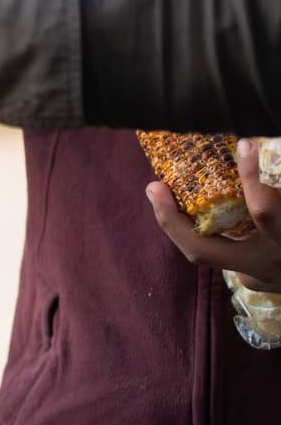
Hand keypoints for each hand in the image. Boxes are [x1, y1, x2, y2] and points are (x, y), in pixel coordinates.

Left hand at [147, 139, 280, 290]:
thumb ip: (278, 192)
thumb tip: (252, 149)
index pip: (264, 211)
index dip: (253, 178)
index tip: (246, 145)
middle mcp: (266, 263)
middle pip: (203, 251)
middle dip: (173, 220)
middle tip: (154, 186)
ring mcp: (256, 276)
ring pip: (200, 254)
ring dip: (177, 224)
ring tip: (160, 194)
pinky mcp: (252, 279)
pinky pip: (215, 252)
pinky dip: (198, 230)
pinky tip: (183, 209)